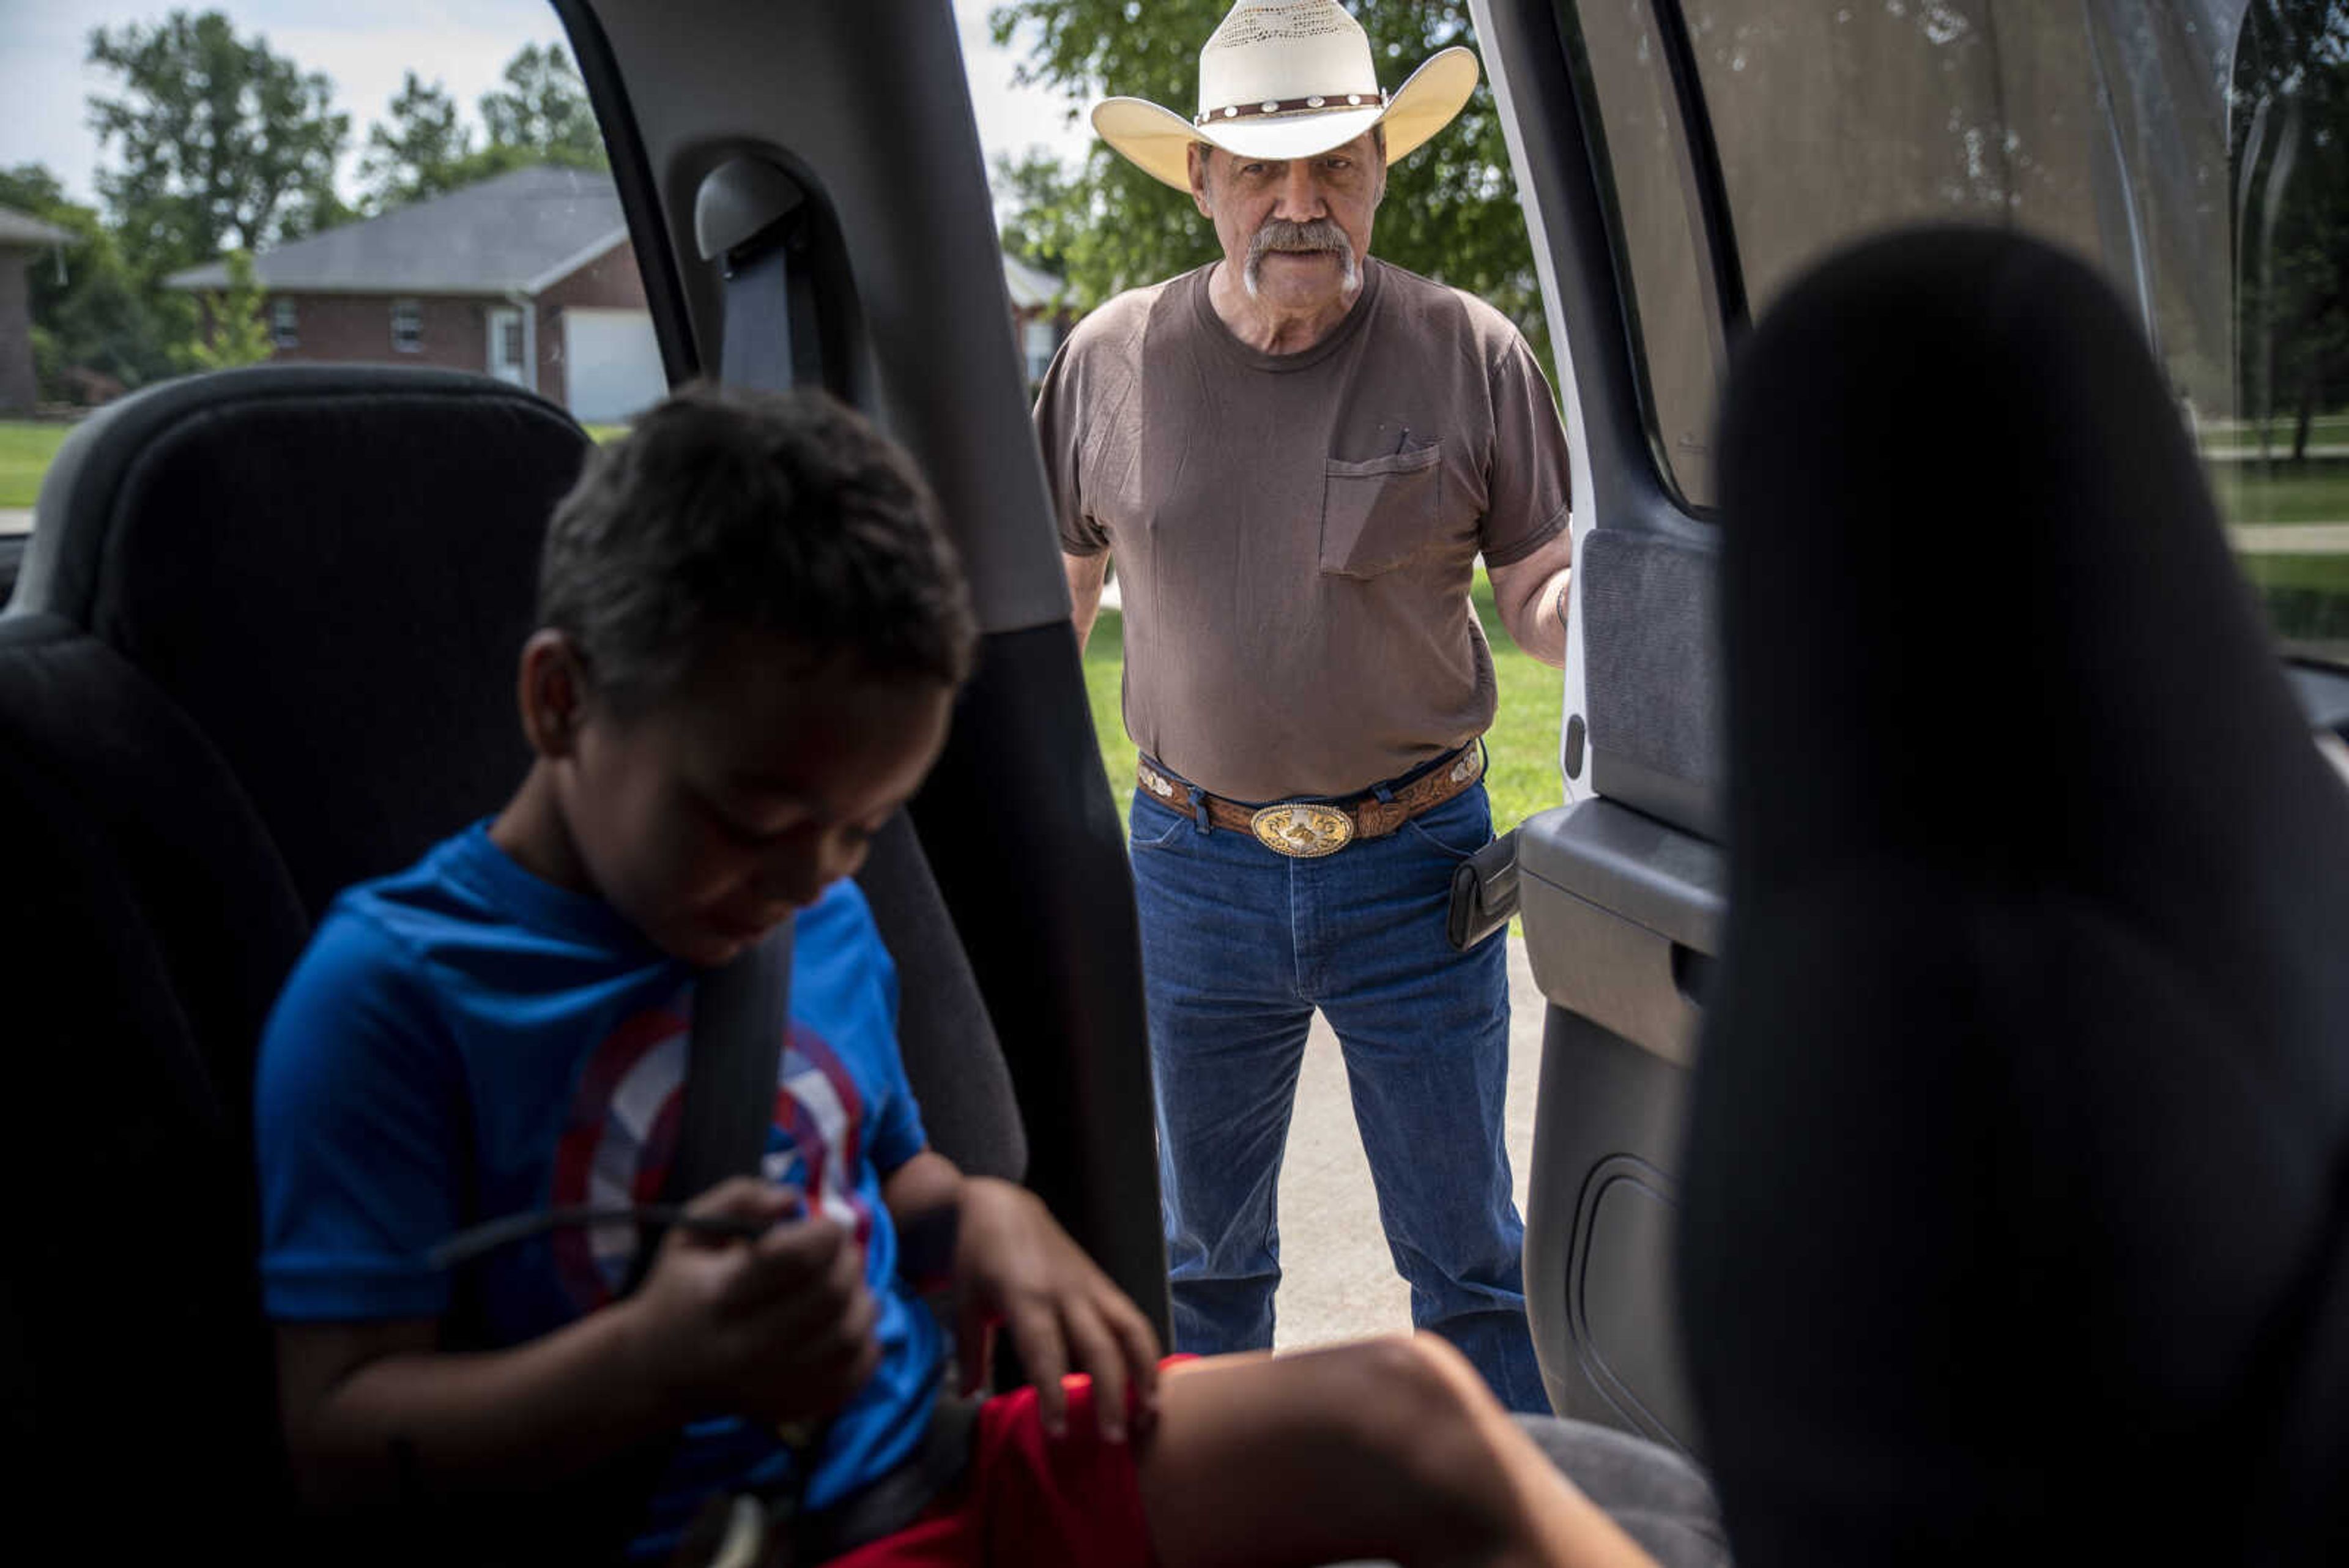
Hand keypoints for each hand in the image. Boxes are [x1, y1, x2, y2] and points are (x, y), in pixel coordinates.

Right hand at [626, 1177, 880, 1426]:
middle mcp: (746, 1347)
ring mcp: (773, 1384)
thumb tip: (792, 1199)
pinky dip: (865, 1341)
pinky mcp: (794, 1406)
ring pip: (850, 1335)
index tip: (829, 1222)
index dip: (827, 1231)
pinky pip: (855, 1372)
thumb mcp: (690, 1231)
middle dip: (848, 1260)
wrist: (657, 1370)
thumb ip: (740, 1197)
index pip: (794, 1258)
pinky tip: (844, 1322)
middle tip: (841, 1250)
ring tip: (844, 1284)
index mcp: (720, 1296)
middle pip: (830, 1295)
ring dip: (861, 1297)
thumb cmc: (680, 1290)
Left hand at [949, 1177, 1161, 1442]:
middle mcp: (1064, 1293)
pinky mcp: (1102, 1282)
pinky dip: (1146, 1350)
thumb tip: (968, 1398)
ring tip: (1150, 1412)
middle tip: (1114, 1439)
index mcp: (1025, 1298)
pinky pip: (1132, 1317)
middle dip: (1110, 1394)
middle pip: (1098, 1347)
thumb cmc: (978, 1258)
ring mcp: (1089, 1286)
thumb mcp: (965, 1303)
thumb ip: (971, 1352)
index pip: (1045, 1352)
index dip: (1054, 1394)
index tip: (1058, 1433)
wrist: (1002, 1208)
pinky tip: (1150, 1382)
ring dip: (1145, 1371)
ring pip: (1130, 1329)